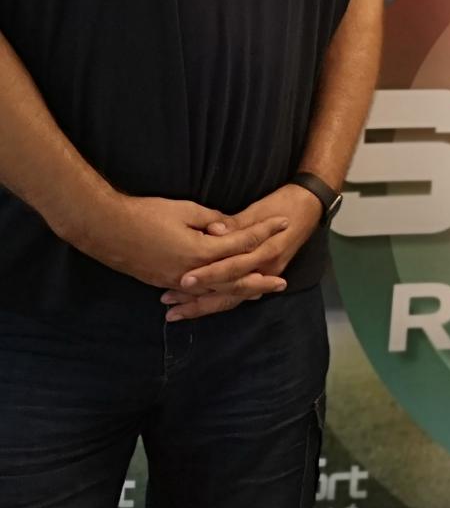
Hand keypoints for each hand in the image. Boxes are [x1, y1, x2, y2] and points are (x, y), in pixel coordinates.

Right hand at [68, 194, 289, 290]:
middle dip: (260, 280)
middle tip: (282, 282)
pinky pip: (195, 295)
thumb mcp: (186, 210)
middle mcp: (192, 272)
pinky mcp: (164, 282)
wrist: (107, 229)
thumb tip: (230, 229)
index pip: (242, 242)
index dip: (265, 231)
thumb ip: (212, 221)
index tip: (284, 222)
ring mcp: (177, 281)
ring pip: (216, 292)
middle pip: (235, 278)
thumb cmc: (146, 214)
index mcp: (201, 251)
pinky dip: (212, 298)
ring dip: (239, 293)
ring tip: (259, 293)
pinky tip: (221, 297)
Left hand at [162, 183, 324, 320]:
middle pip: (229, 291)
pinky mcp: (263, 274)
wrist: (310, 204)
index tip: (182, 279)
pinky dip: (216, 302)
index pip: (233, 268)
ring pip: (232, 298)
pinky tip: (197, 307)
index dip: (208, 274)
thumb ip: (235, 223)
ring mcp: (266, 274)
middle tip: (169, 301)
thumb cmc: (284, 202)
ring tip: (175, 311)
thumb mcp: (259, 209)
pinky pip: (238, 296)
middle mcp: (267, 268)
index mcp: (266, 251)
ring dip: (203, 306)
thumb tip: (213, 230)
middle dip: (198, 299)